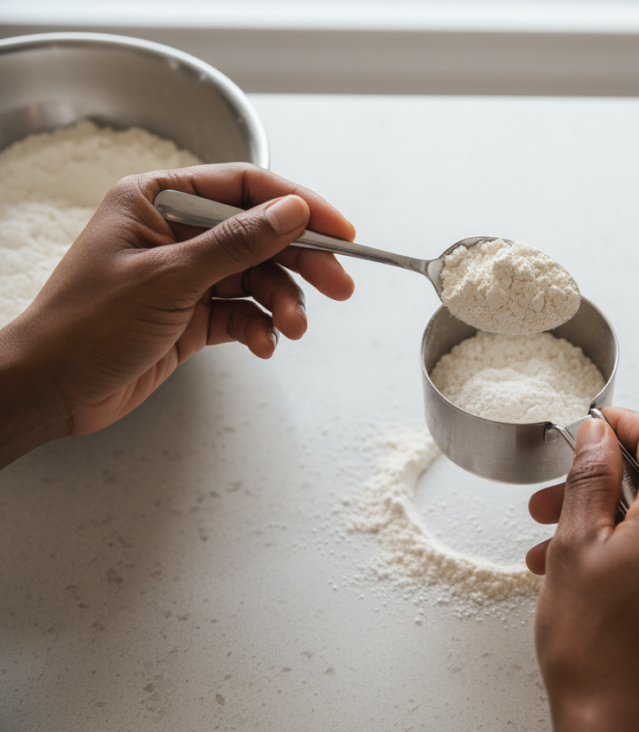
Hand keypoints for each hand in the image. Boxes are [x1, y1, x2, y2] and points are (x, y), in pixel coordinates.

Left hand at [0, 163, 354, 467]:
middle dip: (302, 262)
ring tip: (293, 329)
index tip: (340, 230)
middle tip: (339, 286)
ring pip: (257, 278)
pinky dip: (260, 329)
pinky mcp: (193, 316)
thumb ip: (236, 243)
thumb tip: (292, 212)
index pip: (244, 188)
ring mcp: (187, 276)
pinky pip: (243, 313)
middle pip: (261, 235)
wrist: (52, 391)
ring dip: (282, 303)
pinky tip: (264, 345)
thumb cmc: (86, 326)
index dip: (298, 206)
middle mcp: (177, 234)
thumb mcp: (168, 278)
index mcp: (158, 201)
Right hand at [528, 408, 638, 731]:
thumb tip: (598, 436)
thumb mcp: (576, 545)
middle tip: (551, 503)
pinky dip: (633, 556)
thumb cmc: (598, 652)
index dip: (622, 422)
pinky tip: (589, 580)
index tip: (593, 425)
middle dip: (600, 485)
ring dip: (608, 526)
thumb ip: (590, 477)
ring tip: (555, 553)